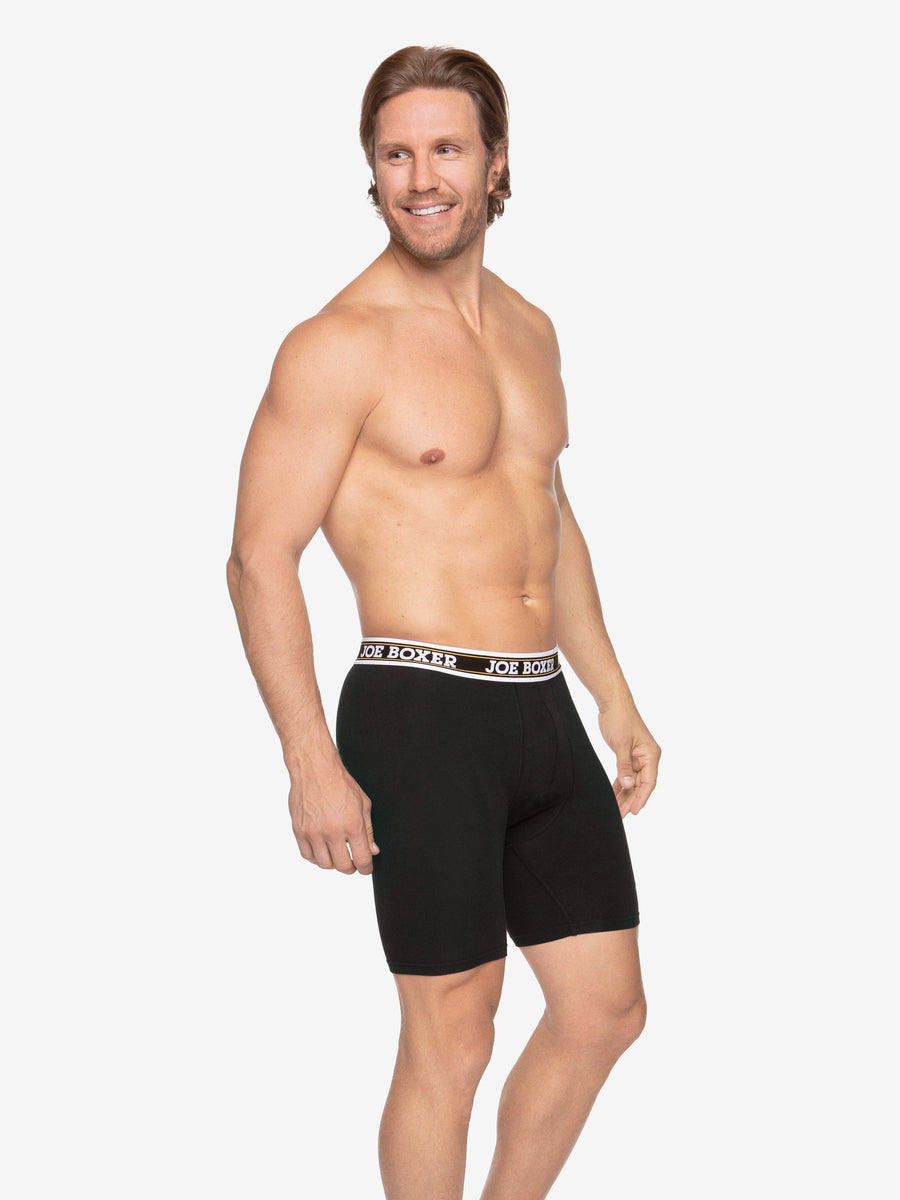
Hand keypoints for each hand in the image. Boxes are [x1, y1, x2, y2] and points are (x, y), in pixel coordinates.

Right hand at [289, 756, 378, 874]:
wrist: (315, 769)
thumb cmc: (340, 783)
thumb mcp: (363, 804)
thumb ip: (368, 830)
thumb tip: (372, 850)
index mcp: (352, 824)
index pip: (362, 859)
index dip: (366, 868)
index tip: (365, 868)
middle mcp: (332, 831)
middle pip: (342, 866)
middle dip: (350, 868)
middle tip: (352, 864)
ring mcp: (314, 832)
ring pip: (324, 864)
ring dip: (333, 864)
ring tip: (337, 856)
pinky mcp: (299, 830)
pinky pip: (307, 855)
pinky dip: (316, 857)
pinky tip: (323, 850)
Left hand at [597, 704, 660, 816]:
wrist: (612, 703)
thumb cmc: (620, 719)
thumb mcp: (621, 744)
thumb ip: (624, 766)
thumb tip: (629, 786)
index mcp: (651, 755)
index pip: (649, 782)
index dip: (642, 798)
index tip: (634, 811)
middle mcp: (647, 758)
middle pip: (641, 785)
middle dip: (631, 800)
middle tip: (621, 815)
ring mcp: (638, 758)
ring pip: (632, 782)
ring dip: (625, 795)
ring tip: (616, 810)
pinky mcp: (628, 756)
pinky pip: (625, 775)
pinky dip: (619, 785)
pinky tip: (613, 796)